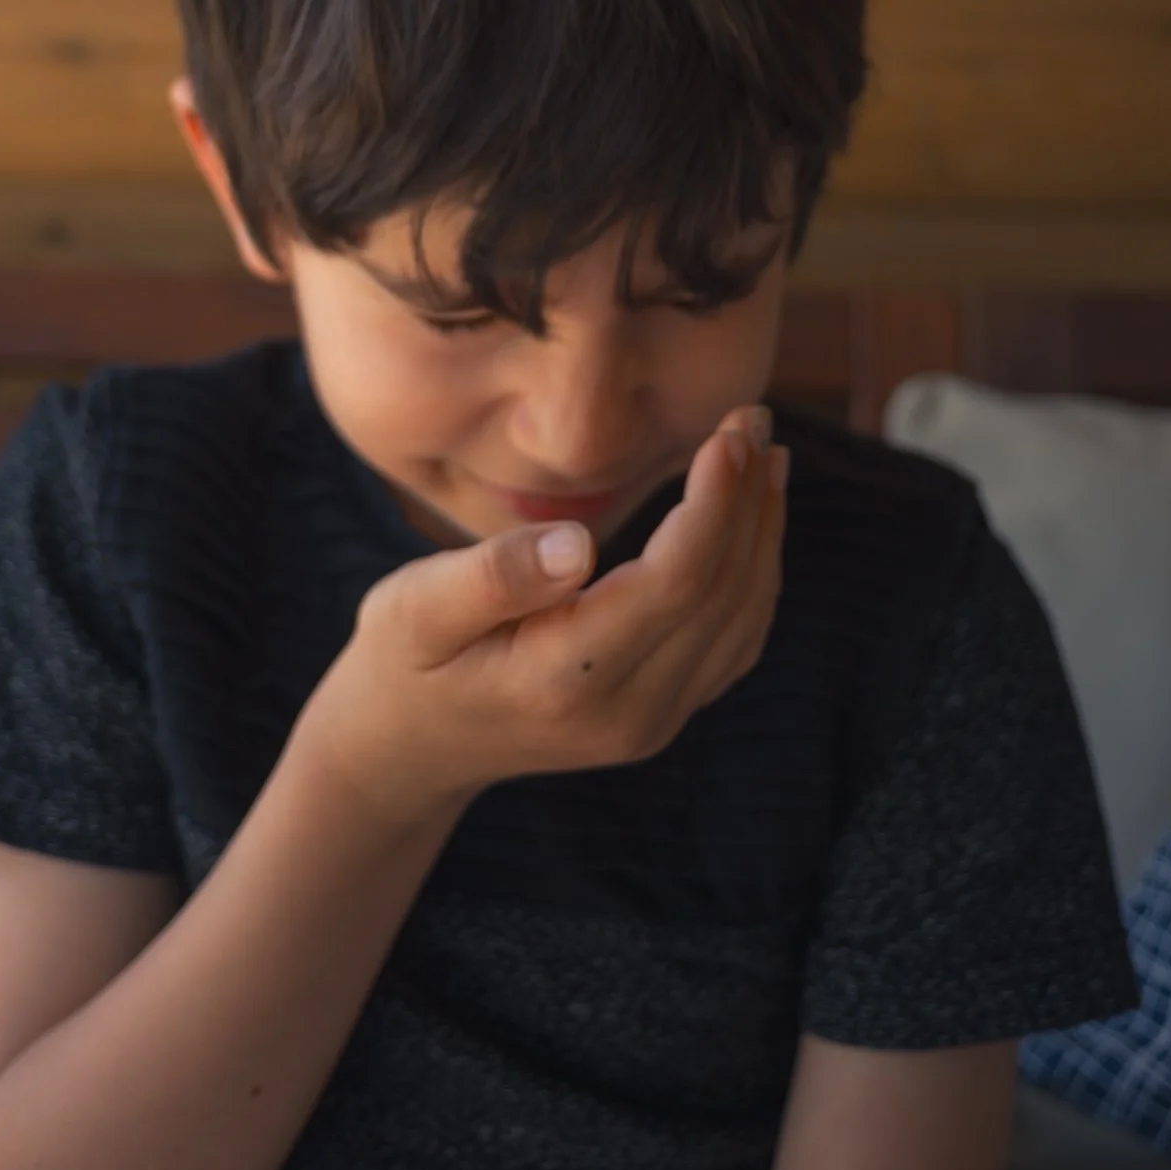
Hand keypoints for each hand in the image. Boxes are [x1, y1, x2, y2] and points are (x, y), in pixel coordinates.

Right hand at [289, 405, 788, 825]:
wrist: (407, 751)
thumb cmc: (404, 660)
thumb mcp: (415, 610)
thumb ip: (493, 576)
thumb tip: (579, 543)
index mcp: (566, 681)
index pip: (675, 584)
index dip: (714, 505)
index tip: (728, 434)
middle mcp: (627, 715)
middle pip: (721, 597)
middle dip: (747, 501)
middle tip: (753, 418)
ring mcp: (652, 724)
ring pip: (741, 620)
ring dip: (762, 533)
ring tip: (766, 454)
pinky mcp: (662, 716)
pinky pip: (733, 641)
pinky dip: (753, 572)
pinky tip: (752, 516)